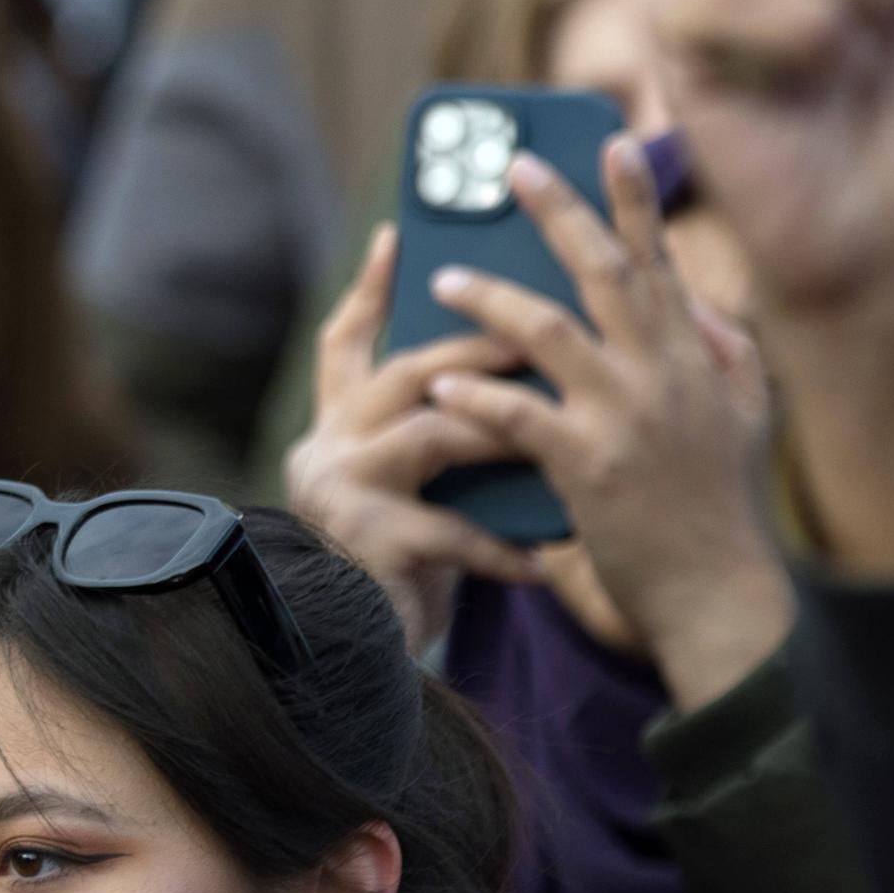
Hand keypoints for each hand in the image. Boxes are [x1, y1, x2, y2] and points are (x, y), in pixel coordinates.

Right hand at [281, 224, 536, 649]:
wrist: (361, 657)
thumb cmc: (406, 565)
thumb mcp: (414, 486)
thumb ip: (442, 428)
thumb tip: (514, 359)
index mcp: (338, 424)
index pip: (347, 339)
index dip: (374, 288)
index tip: (402, 235)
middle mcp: (327, 446)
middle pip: (405, 369)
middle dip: (482, 347)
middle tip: (550, 335)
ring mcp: (341, 491)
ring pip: (434, 433)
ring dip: (508, 431)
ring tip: (566, 433)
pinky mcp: (369, 543)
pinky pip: (456, 531)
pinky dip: (510, 543)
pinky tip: (554, 552)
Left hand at [423, 142, 793, 711]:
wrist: (718, 594)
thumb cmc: (719, 503)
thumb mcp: (744, 413)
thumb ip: (721, 346)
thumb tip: (691, 290)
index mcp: (693, 356)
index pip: (660, 260)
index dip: (635, 199)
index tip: (612, 142)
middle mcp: (664, 373)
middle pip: (604, 272)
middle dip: (558, 213)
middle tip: (512, 167)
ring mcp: (627, 417)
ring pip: (549, 333)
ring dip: (490, 301)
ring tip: (443, 280)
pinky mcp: (589, 467)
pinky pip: (520, 415)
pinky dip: (476, 395)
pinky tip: (439, 384)